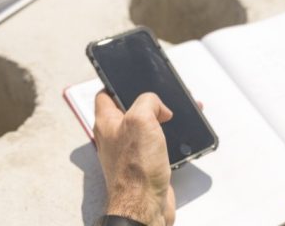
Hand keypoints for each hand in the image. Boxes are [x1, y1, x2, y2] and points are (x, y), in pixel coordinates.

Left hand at [93, 92, 175, 225]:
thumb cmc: (136, 168)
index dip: (117, 84)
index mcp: (107, 122)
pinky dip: (168, 139)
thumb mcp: (140, 120)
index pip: (104, 95)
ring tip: (178, 114)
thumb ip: (147, 102)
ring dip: (162, 120)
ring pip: (146, 128)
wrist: (144, 205)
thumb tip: (159, 106)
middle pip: (129, 110)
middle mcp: (115, 137)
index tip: (130, 79)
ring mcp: (130, 152)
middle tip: (163, 99)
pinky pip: (156, 146)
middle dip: (149, 102)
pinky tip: (180, 138)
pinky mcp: (145, 165)